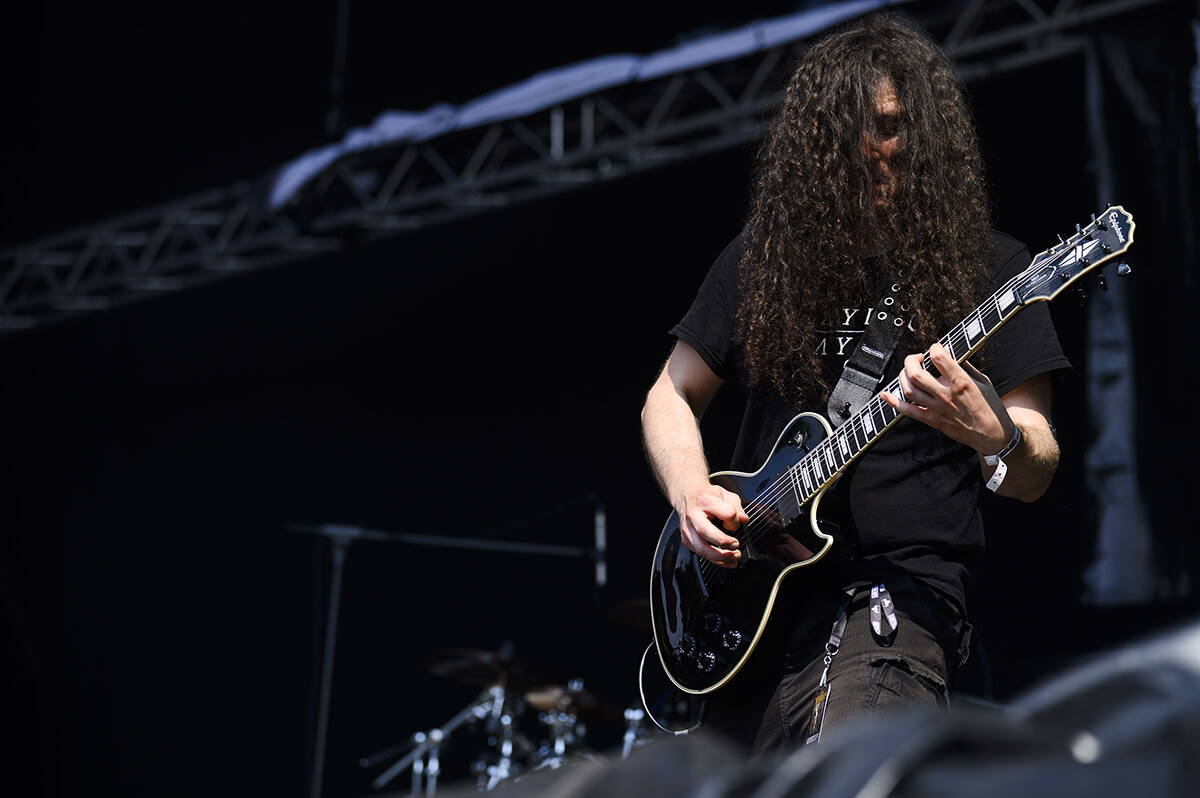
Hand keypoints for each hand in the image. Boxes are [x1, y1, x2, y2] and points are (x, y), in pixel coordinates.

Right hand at [677, 483, 748, 568]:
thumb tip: (743, 520)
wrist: (687, 496)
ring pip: (700, 548)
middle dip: (723, 542)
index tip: (737, 523)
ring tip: (733, 557)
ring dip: (719, 556)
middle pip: (705, 531)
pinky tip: (726, 561)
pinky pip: (700, 554)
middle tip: (736, 545)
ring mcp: (687, 529)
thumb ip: (737, 507)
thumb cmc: (707, 496)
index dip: (735, 521)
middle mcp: (693, 515)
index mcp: (705, 500)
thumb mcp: (725, 494)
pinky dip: (715, 561)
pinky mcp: (686, 539)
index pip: (726, 513)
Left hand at [881, 342, 1013, 453]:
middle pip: (916, 373)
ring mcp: (936, 409)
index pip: (938, 358)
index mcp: (961, 382)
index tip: (935, 348)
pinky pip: (907, 411)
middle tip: (917, 358)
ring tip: (909, 372)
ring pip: (909, 390)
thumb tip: (951, 354)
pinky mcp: (932, 420)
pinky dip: (893, 402)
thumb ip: (966, 367)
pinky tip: (886, 394)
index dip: (933, 348)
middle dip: (911, 360)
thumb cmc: (989, 407)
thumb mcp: (983, 381)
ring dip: (903, 376)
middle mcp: (946, 395)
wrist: (991, 435)